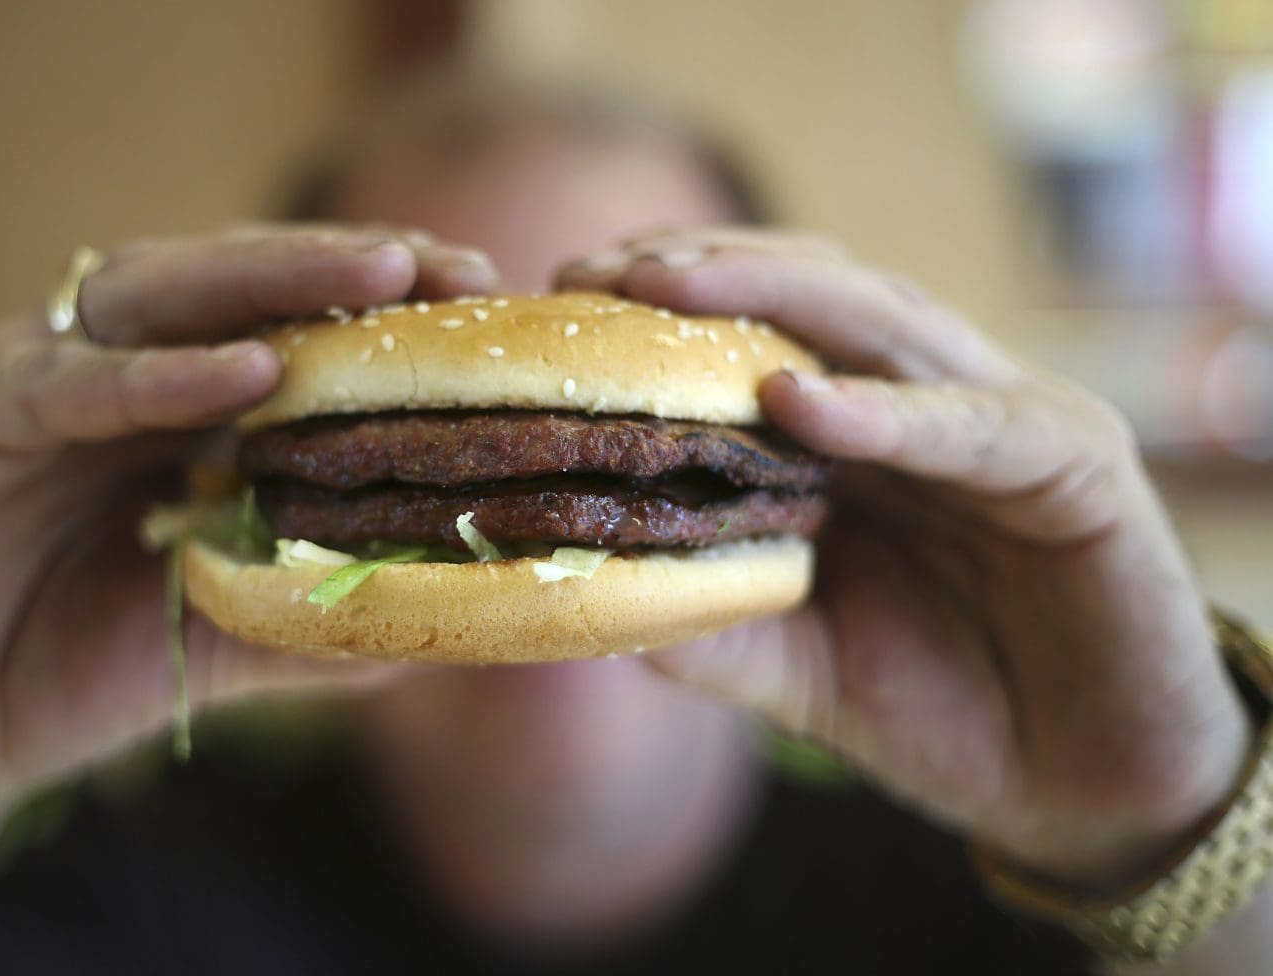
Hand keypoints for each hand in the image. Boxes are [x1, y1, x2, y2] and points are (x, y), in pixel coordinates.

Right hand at [0, 224, 497, 823]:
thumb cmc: (73, 671)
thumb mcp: (222, 641)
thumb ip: (323, 618)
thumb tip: (459, 612)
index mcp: (177, 411)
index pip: (288, 329)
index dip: (383, 312)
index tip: (485, 299)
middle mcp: (110, 373)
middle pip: (233, 287)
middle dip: (344, 269)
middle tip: (445, 267)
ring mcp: (27, 376)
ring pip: (152, 297)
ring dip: (267, 282)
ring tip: (376, 280)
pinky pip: (56, 381)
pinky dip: (150, 376)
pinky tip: (241, 373)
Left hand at [559, 228, 1249, 888]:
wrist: (1084, 788)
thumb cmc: (944, 710)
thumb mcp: (798, 669)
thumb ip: (711, 626)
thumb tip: (588, 597)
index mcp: (863, 436)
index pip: (760, 333)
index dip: (665, 310)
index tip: (563, 298)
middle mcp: (927, 404)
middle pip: (813, 296)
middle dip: (705, 271)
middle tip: (599, 271)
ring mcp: (1005, 419)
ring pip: (885, 323)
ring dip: (774, 296)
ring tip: (668, 286)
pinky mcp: (1076, 464)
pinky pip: (970, 425)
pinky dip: (882, 410)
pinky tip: (794, 400)